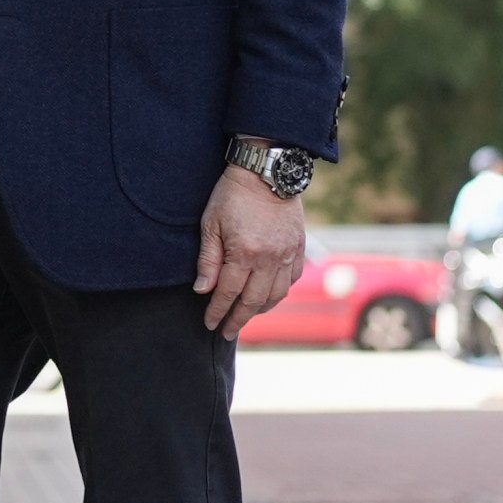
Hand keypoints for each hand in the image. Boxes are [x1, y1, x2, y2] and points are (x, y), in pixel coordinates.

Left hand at [193, 167, 306, 340]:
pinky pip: (293, 279)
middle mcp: (270, 259)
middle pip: (253, 301)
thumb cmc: (233, 195)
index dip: (218, 311)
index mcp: (245, 253)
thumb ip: (208, 259)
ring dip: (261, 309)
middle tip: (227, 332)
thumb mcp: (211, 223)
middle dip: (239, 319)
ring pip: (277, 295)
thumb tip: (203, 290)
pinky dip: (281, 292)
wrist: (267, 171)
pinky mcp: (299, 247)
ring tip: (247, 316)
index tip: (210, 324)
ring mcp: (288, 254)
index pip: (228, 293)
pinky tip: (269, 296)